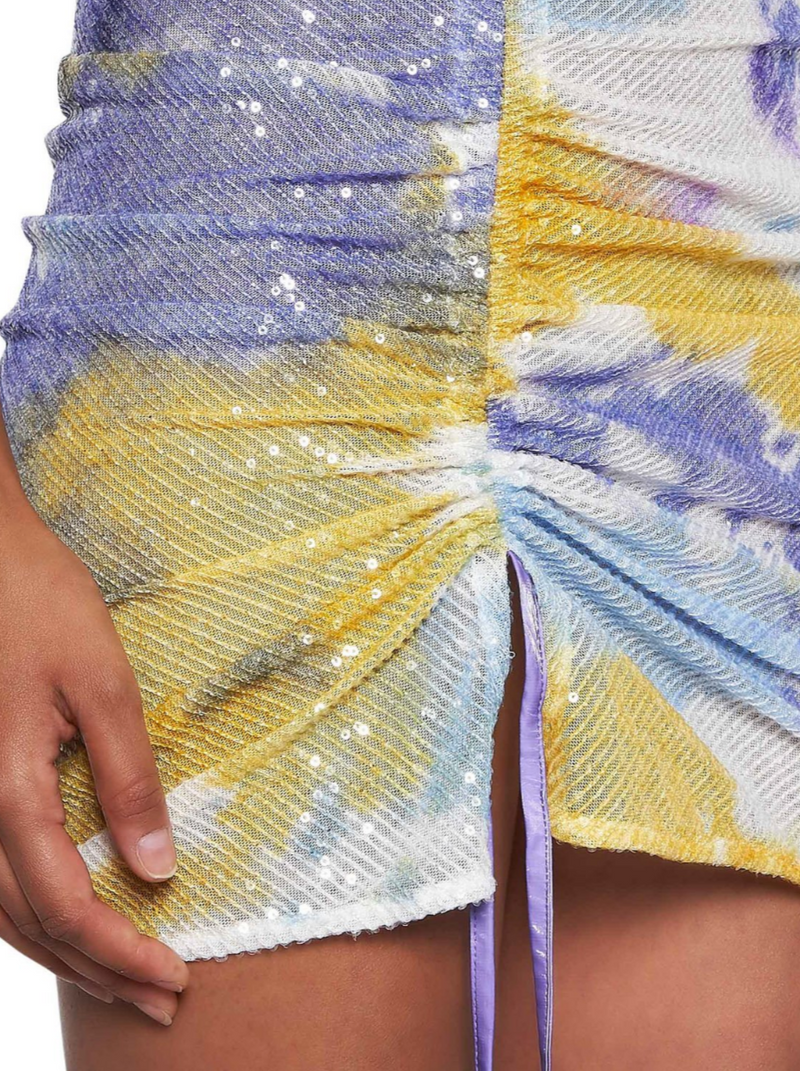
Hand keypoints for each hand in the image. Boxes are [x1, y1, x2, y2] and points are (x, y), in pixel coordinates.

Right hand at [0, 501, 188, 1024]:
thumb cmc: (41, 605)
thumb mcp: (101, 681)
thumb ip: (127, 774)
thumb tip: (157, 865)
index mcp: (4, 786)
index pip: (63, 901)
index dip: (118, 950)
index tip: (175, 978)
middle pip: (29, 923)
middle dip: (97, 970)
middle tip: (161, 1001)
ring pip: (2, 911)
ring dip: (64, 954)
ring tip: (123, 981)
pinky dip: (34, 915)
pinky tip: (70, 924)